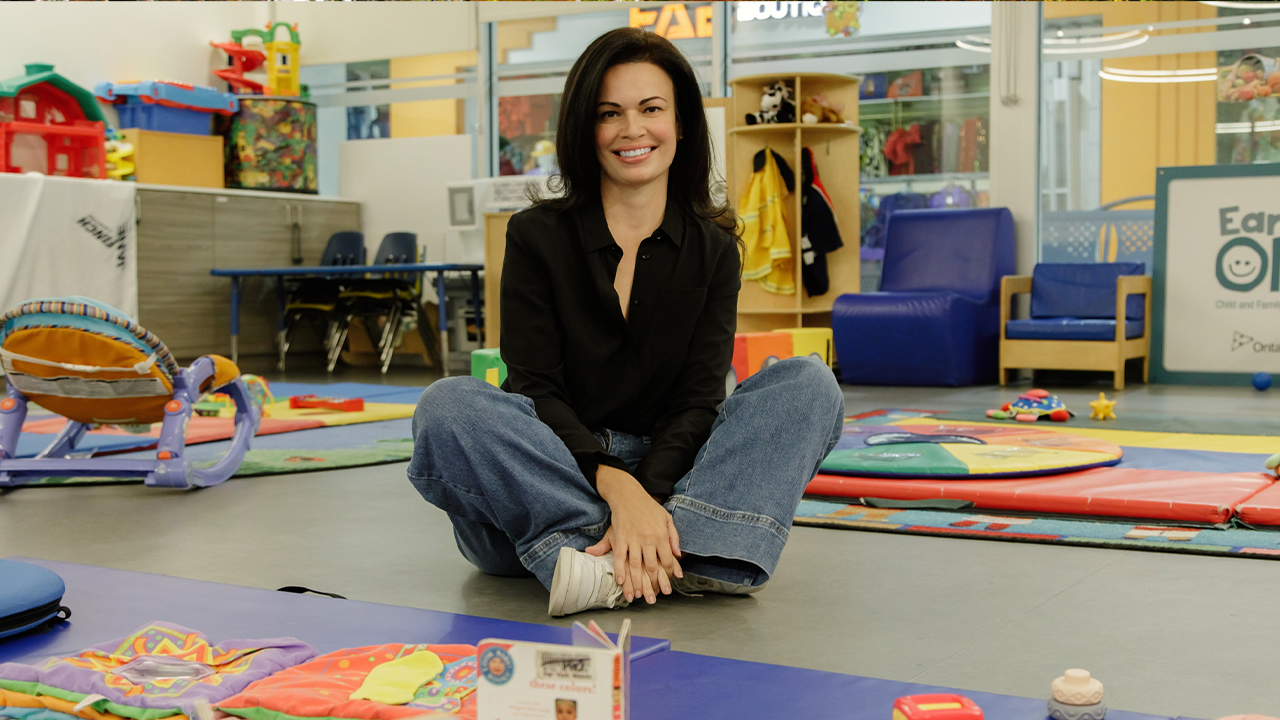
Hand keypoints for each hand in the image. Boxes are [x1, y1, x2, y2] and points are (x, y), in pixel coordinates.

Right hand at [586, 465, 681, 603]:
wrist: (628, 494)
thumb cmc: (649, 507)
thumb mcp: (667, 519)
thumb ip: (674, 537)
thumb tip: (678, 555)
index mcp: (661, 535)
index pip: (668, 560)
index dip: (670, 573)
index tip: (669, 583)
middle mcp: (648, 539)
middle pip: (652, 567)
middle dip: (655, 584)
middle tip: (656, 597)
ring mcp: (633, 539)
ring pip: (636, 566)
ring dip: (637, 583)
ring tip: (639, 595)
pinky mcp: (620, 538)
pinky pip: (620, 557)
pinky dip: (620, 570)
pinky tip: (621, 582)